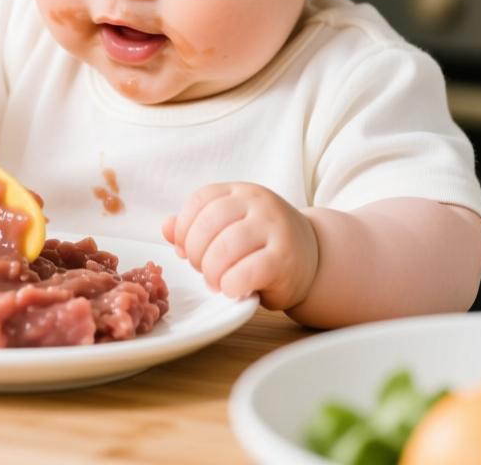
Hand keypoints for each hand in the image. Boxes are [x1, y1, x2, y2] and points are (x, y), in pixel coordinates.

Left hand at [162, 183, 318, 310]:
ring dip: (212, 272)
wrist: (313, 257)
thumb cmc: (261, 243)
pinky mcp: (285, 259)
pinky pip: (246, 272)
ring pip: (225, 249)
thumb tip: (166, 228)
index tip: (184, 248)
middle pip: (208, 224)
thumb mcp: (230, 225)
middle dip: (195, 253)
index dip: (184, 227)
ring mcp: (275, 229)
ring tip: (216, 281)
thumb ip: (197, 225)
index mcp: (241, 191)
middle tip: (201, 269)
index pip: (200, 200)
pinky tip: (232, 289)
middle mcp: (259, 203)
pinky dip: (231, 285)